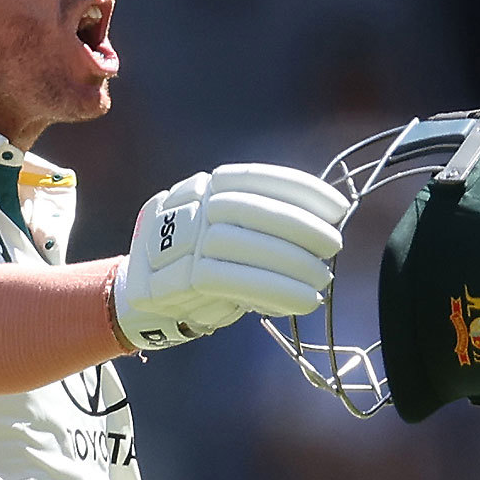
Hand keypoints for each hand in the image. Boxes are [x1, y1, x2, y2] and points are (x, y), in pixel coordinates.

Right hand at [112, 163, 350, 349]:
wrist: (142, 300)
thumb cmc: (201, 266)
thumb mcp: (229, 234)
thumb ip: (264, 227)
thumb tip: (323, 229)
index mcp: (203, 187)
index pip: (253, 179)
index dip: (299, 189)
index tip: (337, 207)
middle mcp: (185, 208)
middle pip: (246, 208)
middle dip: (298, 225)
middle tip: (334, 246)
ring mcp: (173, 242)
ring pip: (236, 243)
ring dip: (289, 262)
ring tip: (321, 278)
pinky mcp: (169, 279)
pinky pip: (226, 280)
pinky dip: (272, 290)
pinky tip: (300, 300)